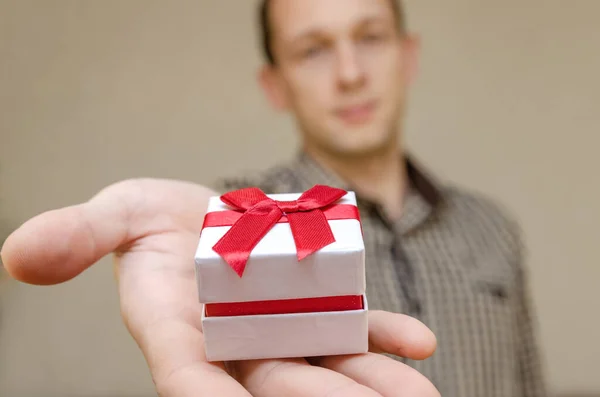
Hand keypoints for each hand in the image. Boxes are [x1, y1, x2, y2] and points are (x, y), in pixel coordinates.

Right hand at [1, 178, 438, 396]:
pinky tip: (420, 342)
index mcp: (179, 328)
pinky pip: (349, 327)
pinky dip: (381, 335)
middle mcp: (233, 340)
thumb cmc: (153, 219)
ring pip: (322, 365)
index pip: (192, 376)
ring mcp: (278, 328)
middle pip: (273, 383)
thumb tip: (17, 253)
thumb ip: (80, 235)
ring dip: (369, 382)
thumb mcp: (117, 213)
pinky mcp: (311, 307)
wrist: (201, 214)